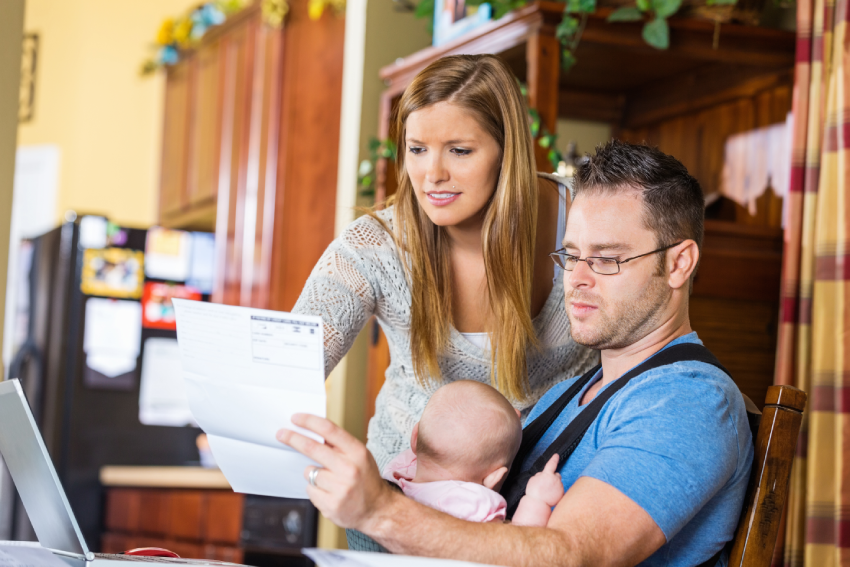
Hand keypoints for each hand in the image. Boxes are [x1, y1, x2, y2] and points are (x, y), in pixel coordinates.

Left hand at [276, 413, 392, 529]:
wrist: (378, 510)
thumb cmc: (365, 478)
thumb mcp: (360, 455)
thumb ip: (339, 444)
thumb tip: (311, 431)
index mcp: (357, 452)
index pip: (329, 430)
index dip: (309, 421)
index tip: (295, 418)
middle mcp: (349, 469)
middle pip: (312, 448)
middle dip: (293, 438)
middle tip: (281, 434)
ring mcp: (340, 489)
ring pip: (310, 472)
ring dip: (313, 474)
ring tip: (330, 481)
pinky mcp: (331, 505)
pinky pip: (310, 490)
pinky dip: (316, 490)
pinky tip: (330, 493)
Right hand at [525, 454, 563, 506]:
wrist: (538, 504)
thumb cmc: (534, 492)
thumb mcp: (533, 479)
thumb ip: (540, 475)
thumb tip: (544, 474)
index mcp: (547, 474)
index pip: (551, 464)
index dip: (554, 459)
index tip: (556, 455)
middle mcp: (555, 479)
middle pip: (557, 475)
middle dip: (553, 477)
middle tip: (547, 484)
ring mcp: (560, 487)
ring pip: (558, 483)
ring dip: (554, 485)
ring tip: (547, 492)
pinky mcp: (562, 493)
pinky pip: (559, 490)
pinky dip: (556, 492)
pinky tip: (550, 496)